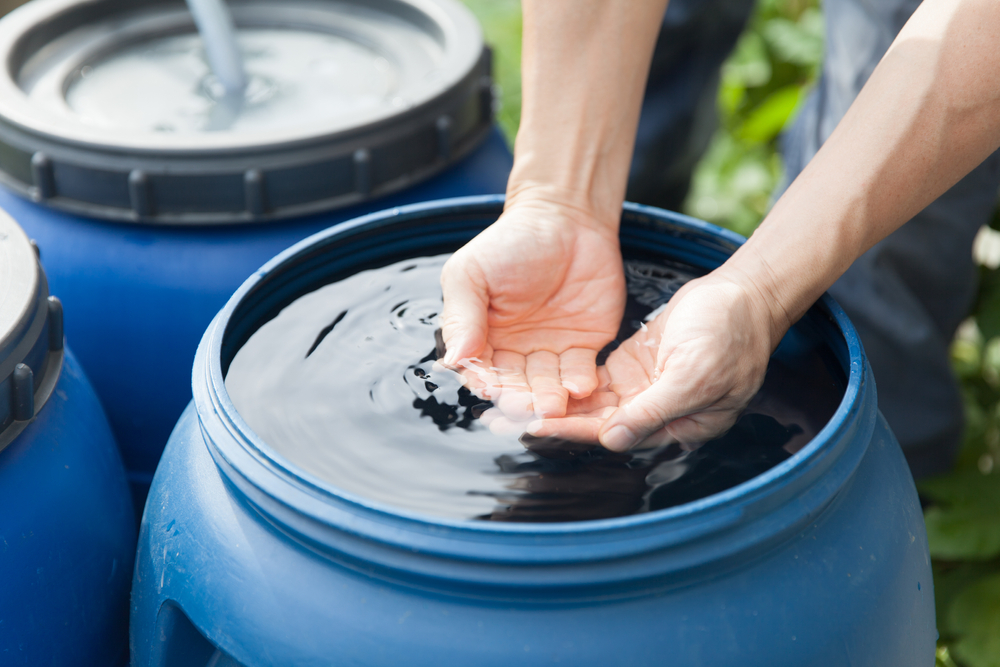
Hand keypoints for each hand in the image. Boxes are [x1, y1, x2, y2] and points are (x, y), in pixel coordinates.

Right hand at [440, 196, 625, 418]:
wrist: (566, 217)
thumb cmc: (511, 241)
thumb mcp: (472, 273)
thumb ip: (461, 316)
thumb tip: (453, 359)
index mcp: (482, 337)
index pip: (480, 369)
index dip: (485, 381)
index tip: (490, 390)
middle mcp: (515, 351)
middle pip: (515, 385)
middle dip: (520, 399)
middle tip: (526, 408)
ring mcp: (550, 351)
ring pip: (547, 385)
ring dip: (550, 398)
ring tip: (554, 405)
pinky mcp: (584, 346)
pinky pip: (581, 372)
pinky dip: (580, 383)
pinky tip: (581, 388)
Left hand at [525, 272, 779, 450]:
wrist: (745, 293)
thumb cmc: (731, 333)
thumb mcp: (695, 374)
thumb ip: (653, 410)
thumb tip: (613, 440)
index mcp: (676, 426)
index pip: (615, 433)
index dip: (572, 431)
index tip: (532, 427)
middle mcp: (655, 415)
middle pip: (596, 424)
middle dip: (551, 422)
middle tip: (502, 419)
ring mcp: (643, 391)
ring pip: (591, 405)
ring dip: (553, 405)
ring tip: (510, 403)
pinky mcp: (633, 368)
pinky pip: (596, 383)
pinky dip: (568, 383)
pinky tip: (534, 379)